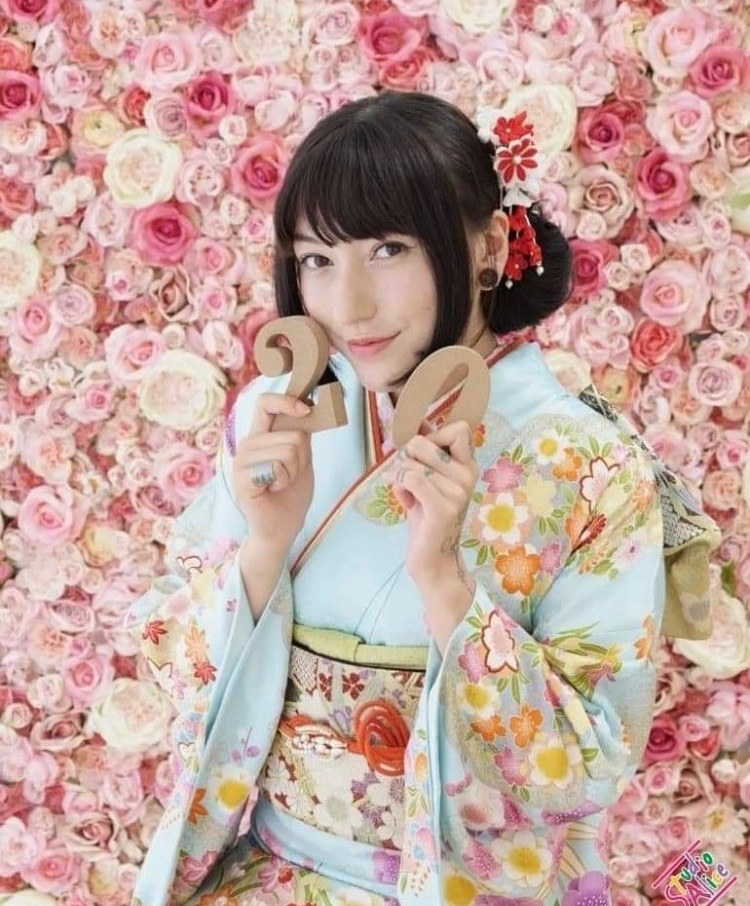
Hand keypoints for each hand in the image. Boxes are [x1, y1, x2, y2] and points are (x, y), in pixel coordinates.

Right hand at [232, 393, 313, 552]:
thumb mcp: (301, 459)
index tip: (307, 410)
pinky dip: (284, 481)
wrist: (282, 528)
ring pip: (288, 451)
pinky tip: (272, 490)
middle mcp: (248, 444)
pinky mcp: (241, 479)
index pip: (265, 403)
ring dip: (294, 471)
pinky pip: (276, 468)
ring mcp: (241, 461)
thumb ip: (300, 435)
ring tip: (281, 484)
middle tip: (290, 475)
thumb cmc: (290, 495)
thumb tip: (307, 407)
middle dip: (302, 458)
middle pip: (292, 434)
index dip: (287, 401)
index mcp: (261, 436)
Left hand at [389, 420, 477, 592]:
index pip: (459, 428)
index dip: (433, 434)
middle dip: (404, 455)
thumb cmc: (426, 518)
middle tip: (402, 473)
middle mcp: (468, 477)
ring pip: (412, 462)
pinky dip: (398, 482)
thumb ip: (425, 454)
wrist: (432, 560)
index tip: (420, 452)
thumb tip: (417, 423)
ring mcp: (458, 493)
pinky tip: (398, 492)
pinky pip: (412, 479)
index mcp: (468, 467)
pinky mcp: (443, 509)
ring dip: (396, 473)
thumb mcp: (427, 481)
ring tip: (399, 486)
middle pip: (424, 442)